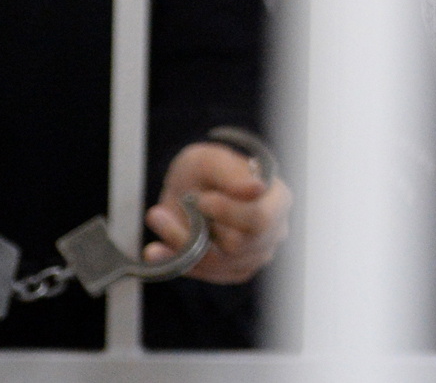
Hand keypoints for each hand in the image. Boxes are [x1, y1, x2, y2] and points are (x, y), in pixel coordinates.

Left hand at [146, 142, 292, 283]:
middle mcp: (274, 232)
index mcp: (278, 199)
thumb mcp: (210, 160)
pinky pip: (204, 274)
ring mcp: (256, 256)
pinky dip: (177, 261)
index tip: (201, 199)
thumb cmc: (204, 170)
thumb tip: (258, 188)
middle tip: (160, 212)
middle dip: (196, 229)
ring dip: (179, 243)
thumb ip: (231, 173)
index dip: (227, 213)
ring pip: (216, 263)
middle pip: (237, 246)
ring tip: (156, 220)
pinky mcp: (233, 271)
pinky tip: (157, 249)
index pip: (260, 219)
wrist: (191, 189)